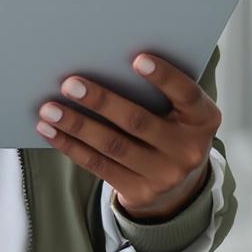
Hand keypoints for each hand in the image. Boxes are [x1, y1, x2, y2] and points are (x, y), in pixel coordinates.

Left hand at [34, 51, 218, 219]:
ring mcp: (165, 175)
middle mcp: (188, 150)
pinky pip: (99, 166)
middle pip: (139, 122)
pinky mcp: (140, 192)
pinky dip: (70, 146)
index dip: (164, 77)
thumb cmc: (171, 127)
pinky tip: (49, 131)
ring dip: (77, 125)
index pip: (187, 94)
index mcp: (203, 120)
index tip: (137, 58)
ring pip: (113, 146)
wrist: (178, 185)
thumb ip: (158, 91)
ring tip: (48, 108)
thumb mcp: (180, 111)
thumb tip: (103, 60)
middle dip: (102, 101)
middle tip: (70, 84)